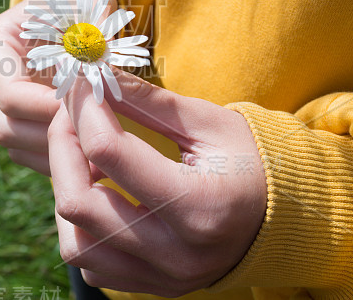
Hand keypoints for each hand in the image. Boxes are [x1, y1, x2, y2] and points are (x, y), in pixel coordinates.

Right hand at [0, 0, 116, 174]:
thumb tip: (98, 82)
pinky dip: (56, 159)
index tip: (87, 112)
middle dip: (50, 137)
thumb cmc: (84, 5)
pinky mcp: (19, 120)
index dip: (48, 110)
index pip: (11, 94)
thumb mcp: (86, 13)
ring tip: (95, 152)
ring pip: (15, 145)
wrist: (82, 10)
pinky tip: (89, 159)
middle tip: (93, 138)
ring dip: (54, 152)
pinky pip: (28, 153)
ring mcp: (1, 101)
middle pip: (6, 126)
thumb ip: (88, 43)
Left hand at [49, 72, 266, 294]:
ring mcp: (164, 277)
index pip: (109, 152)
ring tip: (86, 159)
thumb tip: (93, 75)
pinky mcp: (154, 287)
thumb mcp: (207, 122)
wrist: (291, 218)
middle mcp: (178, 253)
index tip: (79, 84)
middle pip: (78, 203)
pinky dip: (82, 228)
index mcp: (199, 205)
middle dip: (61, 148)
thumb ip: (146, 101)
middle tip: (71, 116)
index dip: (83, 110)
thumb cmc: (255, 161)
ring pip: (75, 244)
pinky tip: (101, 194)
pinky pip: (92, 266)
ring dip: (68, 193)